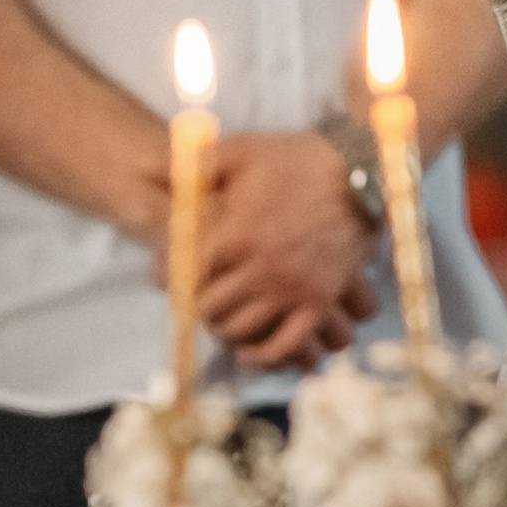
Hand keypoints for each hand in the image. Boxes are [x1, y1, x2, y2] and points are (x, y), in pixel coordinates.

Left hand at [196, 130, 378, 370]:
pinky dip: (263, 354)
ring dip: (225, 329)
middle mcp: (261, 267)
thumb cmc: (297, 160)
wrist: (363, 171)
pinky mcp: (319, 301)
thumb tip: (143, 166)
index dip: (173, 279)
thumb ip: (191, 165)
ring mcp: (292, 288)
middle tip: (198, 300)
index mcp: (236, 233)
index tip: (172, 277)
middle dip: (198, 306)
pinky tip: (250, 350)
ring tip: (222, 320)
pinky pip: (285, 344)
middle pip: (210, 308)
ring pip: (241, 329)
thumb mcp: (241, 152)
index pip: (187, 275)